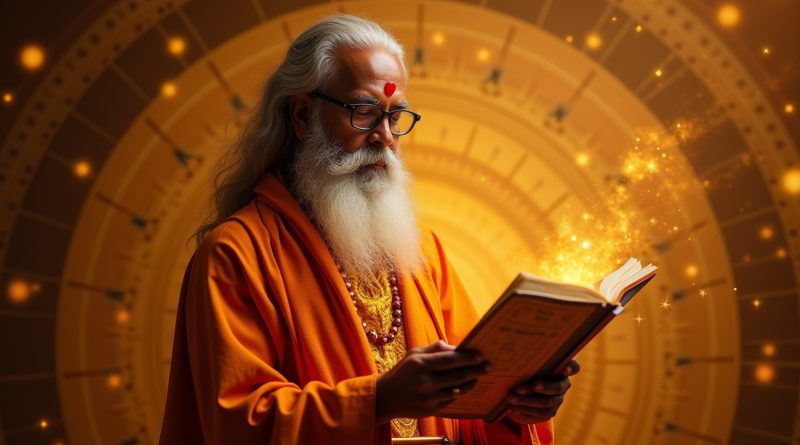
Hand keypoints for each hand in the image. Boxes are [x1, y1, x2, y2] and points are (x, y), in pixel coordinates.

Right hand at [375, 340, 490, 422]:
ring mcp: (429, 398)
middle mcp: (426, 381)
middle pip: (459, 375)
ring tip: (477, 377)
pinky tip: (463, 387)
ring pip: (458, 389)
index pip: (451, 359)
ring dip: (471, 382)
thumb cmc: (403, 372)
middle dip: (477, 370)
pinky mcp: (431, 410)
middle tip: (489, 366)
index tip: (481, 355)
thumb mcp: (414, 354)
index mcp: (421, 364)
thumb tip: (456, 347)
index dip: (468, 357)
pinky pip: (452, 400)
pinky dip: (460, 392)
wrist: (386, 397)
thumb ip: (435, 349)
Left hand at [504, 359, 579, 424]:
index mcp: (560, 368)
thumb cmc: (524, 369)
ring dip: (527, 401)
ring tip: (511, 398)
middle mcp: (563, 384)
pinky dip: (526, 410)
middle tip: (521, 387)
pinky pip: (541, 414)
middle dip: (541, 387)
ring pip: (547, 402)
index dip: (571, 368)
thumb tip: (503, 353)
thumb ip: (526, 358)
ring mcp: (557, 399)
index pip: (574, 367)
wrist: (521, 390)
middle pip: (557, 387)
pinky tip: (514, 407)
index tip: (565, 368)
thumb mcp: (525, 363)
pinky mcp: (550, 411)